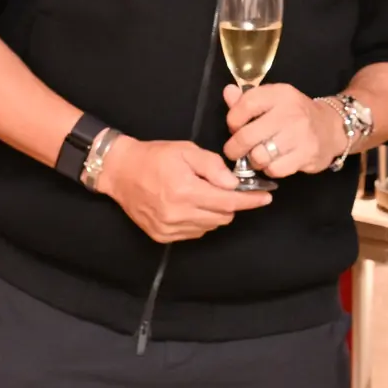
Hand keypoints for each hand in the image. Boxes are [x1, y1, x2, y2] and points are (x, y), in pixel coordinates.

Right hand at [94, 137, 271, 242]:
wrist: (120, 172)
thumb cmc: (154, 157)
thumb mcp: (186, 151)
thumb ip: (212, 166)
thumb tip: (233, 184)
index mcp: (185, 192)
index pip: (229, 202)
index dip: (251, 201)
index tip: (266, 197)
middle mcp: (178, 215)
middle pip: (223, 217)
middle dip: (231, 203)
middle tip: (226, 188)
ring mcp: (169, 228)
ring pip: (210, 226)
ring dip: (216, 212)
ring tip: (204, 193)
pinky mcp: (162, 236)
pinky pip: (195, 233)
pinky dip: (200, 220)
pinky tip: (192, 205)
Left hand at [222, 82, 337, 178]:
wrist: (332, 127)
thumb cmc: (296, 114)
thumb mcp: (274, 100)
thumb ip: (248, 99)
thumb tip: (228, 92)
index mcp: (280, 94)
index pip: (246, 104)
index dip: (233, 120)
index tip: (234, 127)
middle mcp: (291, 112)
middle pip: (247, 136)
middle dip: (234, 148)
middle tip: (235, 151)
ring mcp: (300, 135)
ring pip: (259, 156)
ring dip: (254, 160)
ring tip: (258, 156)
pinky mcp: (307, 155)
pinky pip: (275, 169)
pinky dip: (270, 169)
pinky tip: (274, 162)